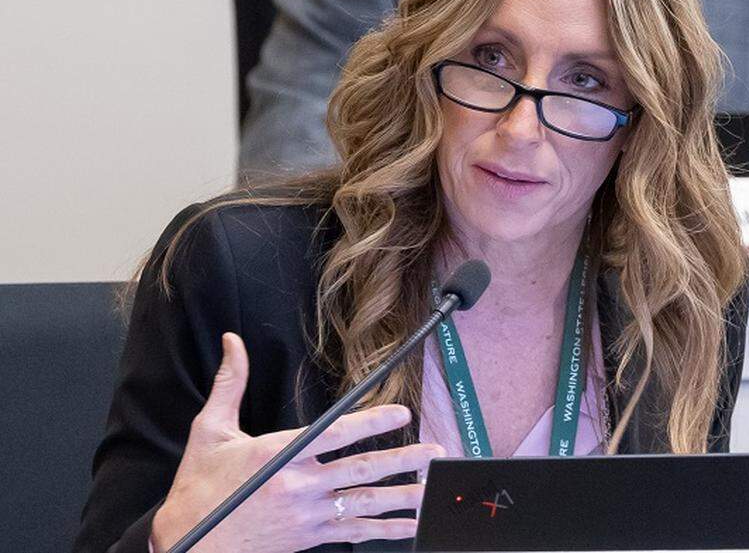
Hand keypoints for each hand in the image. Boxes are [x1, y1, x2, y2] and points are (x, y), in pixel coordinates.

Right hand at [150, 333, 444, 552]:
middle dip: (403, 460)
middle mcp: (298, 485)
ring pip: (364, 503)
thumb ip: (229, 384)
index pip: (335, 434)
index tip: (401, 413)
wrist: (187, 545)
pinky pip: (354, 532)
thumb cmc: (199, 488)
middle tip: (435, 451)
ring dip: (403, 495)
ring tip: (433, 486)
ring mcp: (306, 514)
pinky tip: (409, 526)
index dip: (371, 423)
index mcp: (277, 454)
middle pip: (361, 470)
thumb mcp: (208, 432)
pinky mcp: (309, 536)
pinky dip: (385, 530)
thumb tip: (233, 342)